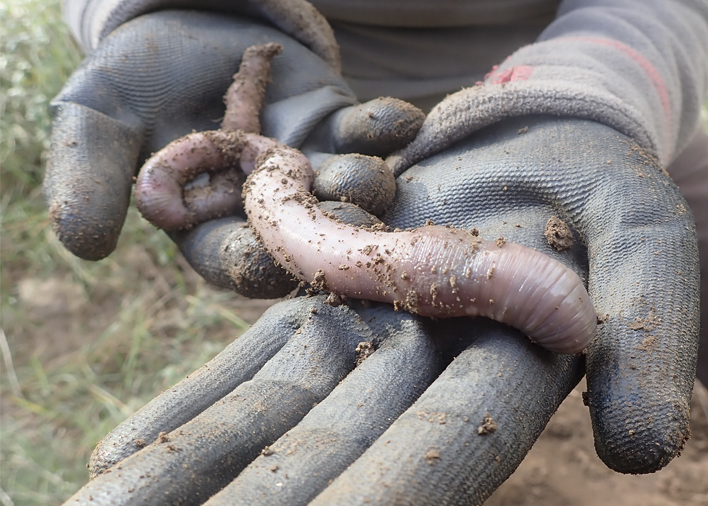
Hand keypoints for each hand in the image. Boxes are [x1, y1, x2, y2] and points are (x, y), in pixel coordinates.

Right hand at [45, 11, 422, 297]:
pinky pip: (368, 132)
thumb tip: (83, 245)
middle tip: (350, 227)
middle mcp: (269, 203)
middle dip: (330, 234)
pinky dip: (386, 127)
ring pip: (347, 189)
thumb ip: (91, 178)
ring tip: (367, 173)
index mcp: (212, 222)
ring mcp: (308, 164)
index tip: (277, 260)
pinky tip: (403, 121)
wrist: (184, 17)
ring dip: (364, 185)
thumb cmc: (132, 76)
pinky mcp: (335, 122)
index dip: (258, 265)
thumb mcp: (97, 121)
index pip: (238, 260)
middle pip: (308, 236)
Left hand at [64, 117, 698, 504]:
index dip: (384, 496)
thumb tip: (643, 454)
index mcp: (509, 372)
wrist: (543, 133)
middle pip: (338, 452)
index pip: (442, 450)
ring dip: (202, 471)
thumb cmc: (605, 182)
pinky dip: (202, 406)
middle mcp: (430, 374)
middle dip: (262, 503)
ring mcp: (372, 340)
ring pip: (280, 416)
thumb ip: (647, 337)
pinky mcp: (333, 300)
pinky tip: (128, 452)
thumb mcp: (646, 239)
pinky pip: (258, 360)